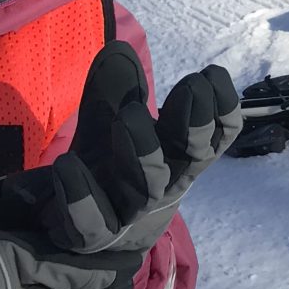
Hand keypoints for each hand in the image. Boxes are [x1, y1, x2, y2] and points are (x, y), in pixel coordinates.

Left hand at [0, 42, 239, 259]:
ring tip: (129, 114)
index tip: (213, 75)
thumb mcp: (109, 125)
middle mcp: (162, 186)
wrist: (76, 238)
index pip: (213, 137)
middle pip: (189, 158)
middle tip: (192, 86)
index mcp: (176, 158)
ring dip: (144, 150)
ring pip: (147, 187)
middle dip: (195, 122)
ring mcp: (129, 214)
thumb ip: (113, 91)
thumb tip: (120, 50)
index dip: (221, 111)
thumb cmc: (107, 169)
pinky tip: (66, 165)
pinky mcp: (91, 237)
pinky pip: (91, 222)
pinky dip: (80, 195)